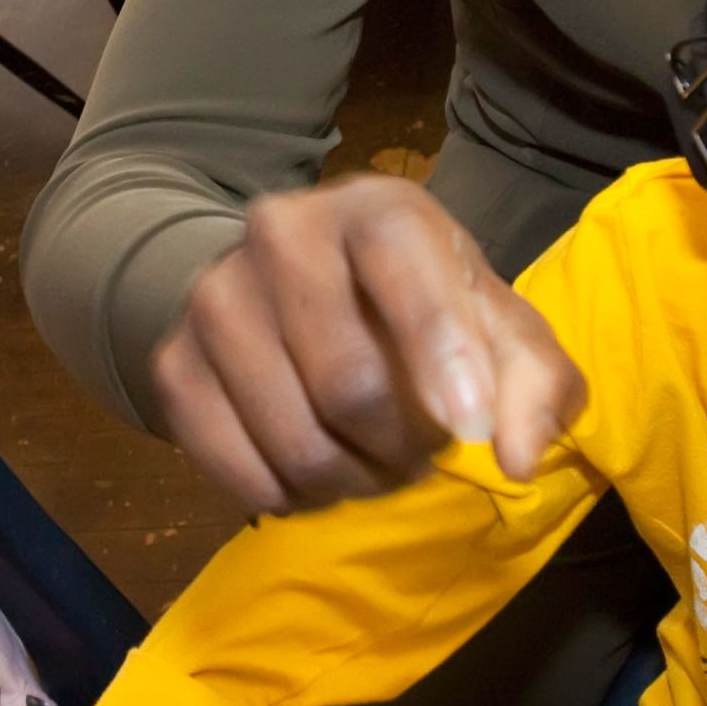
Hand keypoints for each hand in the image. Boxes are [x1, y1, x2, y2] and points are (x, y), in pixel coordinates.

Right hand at [150, 174, 585, 513]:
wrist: (288, 285)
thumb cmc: (413, 303)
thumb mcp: (491, 323)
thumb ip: (534, 382)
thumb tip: (517, 456)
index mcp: (373, 209)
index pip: (402, 264)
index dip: (440, 351)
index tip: (467, 430)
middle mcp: (281, 234)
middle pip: (349, 383)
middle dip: (403, 447)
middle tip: (418, 452)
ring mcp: (215, 298)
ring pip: (296, 442)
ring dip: (352, 481)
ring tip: (371, 461)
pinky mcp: (172, 363)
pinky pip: (238, 470)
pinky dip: (291, 496)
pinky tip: (314, 473)